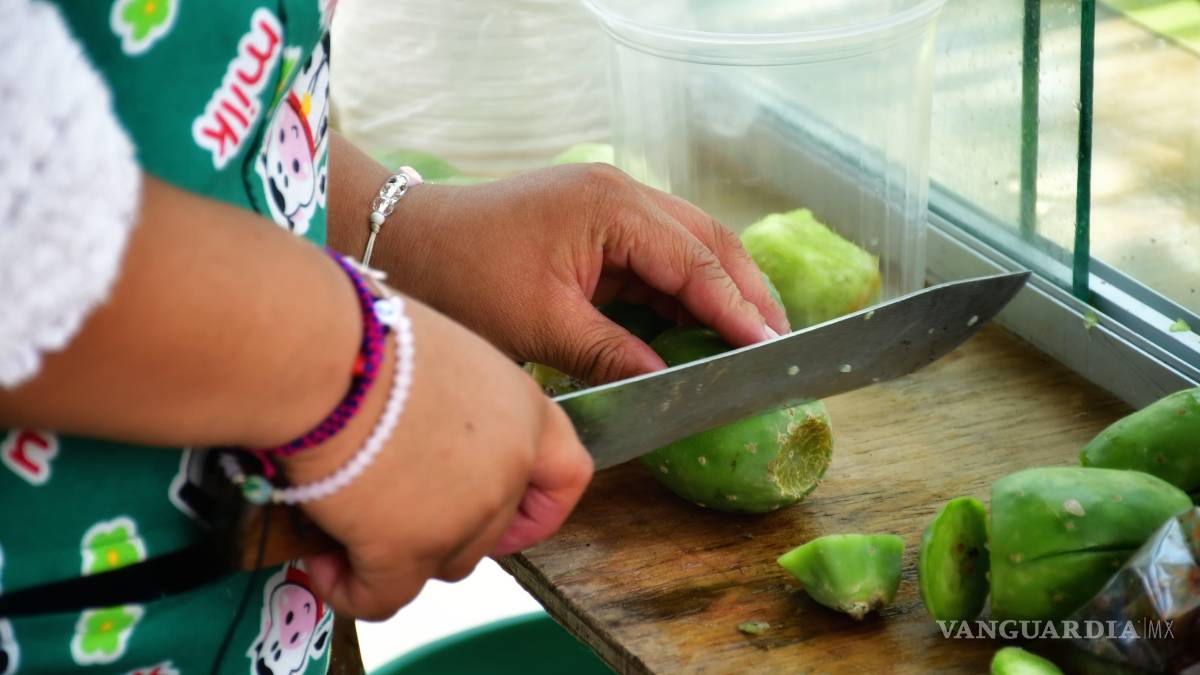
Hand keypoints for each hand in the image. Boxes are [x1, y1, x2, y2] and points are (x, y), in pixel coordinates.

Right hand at [282, 294, 592, 619]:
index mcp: (522, 410)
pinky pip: (382, 598)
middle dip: (443, 530)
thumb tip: (420, 434)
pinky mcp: (407, 548)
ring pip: (443, 564)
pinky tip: (323, 564)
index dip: (539, 510)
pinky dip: (351, 589)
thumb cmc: (362, 335)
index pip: (567, 475)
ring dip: (400, 556)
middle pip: (491, 530)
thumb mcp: (437, 358)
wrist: (320, 352)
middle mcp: (507, 465)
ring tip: (346, 525)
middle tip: (391, 508)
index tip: (509, 520)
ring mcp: (463, 513)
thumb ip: (454, 407)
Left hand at [377, 163, 789, 383]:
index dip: (738, 308)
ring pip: (688, 250)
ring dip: (719, 294)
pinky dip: (682, 296)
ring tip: (752, 343)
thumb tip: (670, 386)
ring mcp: (610, 207)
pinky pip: (656, 261)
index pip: (695, 261)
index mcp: (611, 206)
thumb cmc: (463, 277)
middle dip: (745, 294)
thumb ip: (614, 354)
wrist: (405, 241)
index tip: (771, 348)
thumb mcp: (541, 326)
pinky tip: (700, 331)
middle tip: (779, 344)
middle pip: (707, 243)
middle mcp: (621, 195)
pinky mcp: (597, 227)